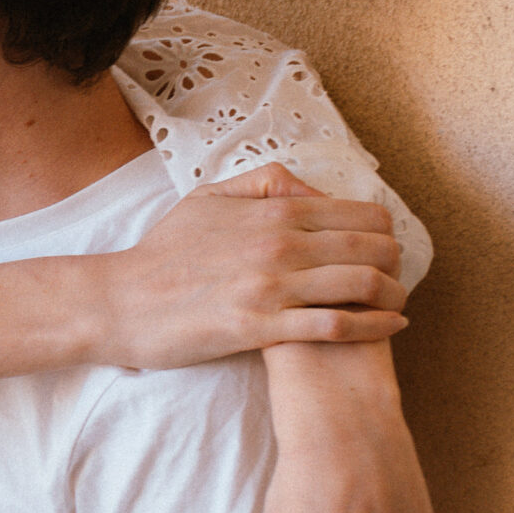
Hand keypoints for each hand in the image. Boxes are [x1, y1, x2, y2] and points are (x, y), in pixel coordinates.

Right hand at [103, 166, 406, 370]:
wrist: (118, 302)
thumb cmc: (160, 254)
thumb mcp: (206, 200)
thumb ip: (261, 185)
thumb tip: (308, 187)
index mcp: (272, 211)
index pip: (362, 213)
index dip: (384, 231)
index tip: (381, 248)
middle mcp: (279, 244)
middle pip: (373, 247)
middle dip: (395, 263)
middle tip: (393, 277)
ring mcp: (271, 287)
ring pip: (363, 284)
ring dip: (392, 295)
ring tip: (396, 305)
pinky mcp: (260, 327)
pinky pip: (336, 326)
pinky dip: (373, 326)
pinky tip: (387, 327)